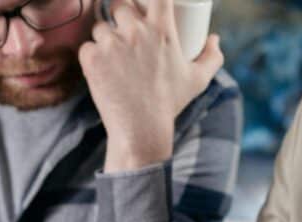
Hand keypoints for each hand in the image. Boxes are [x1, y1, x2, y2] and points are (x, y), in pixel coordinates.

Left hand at [80, 0, 223, 170]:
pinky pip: (87, 46)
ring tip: (114, 58)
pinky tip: (102, 71)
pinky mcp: (92, 58)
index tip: (144, 5)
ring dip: (105, 38)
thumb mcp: (198, 80)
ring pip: (100, 27)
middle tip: (124, 32)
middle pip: (119, 4)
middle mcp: (135, 31)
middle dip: (120, 15)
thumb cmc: (170, 103)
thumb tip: (214, 39)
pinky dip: (92, 56)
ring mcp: (111, 43)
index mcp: (162, 29)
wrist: (141, 129)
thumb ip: (212, 57)